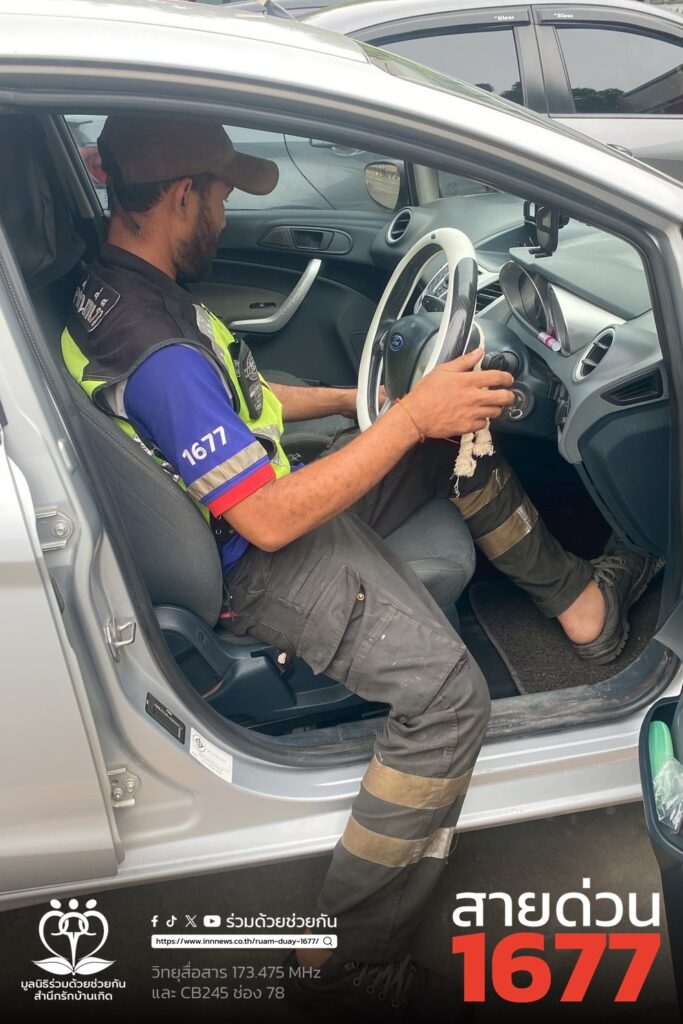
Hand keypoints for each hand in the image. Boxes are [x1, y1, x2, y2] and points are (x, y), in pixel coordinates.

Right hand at [399, 347, 514, 438]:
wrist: (415, 416)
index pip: (497, 377)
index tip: (509, 379)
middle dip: (509, 396)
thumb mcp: (442, 370)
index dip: (507, 377)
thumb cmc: (426, 392)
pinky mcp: (467, 427)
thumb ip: (463, 361)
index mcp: (468, 381)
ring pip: (495, 412)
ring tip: (490, 406)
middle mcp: (474, 397)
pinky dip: (482, 420)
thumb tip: (479, 351)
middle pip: (503, 397)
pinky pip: (483, 424)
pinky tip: (476, 417)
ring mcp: (472, 414)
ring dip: (495, 408)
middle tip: (507, 395)